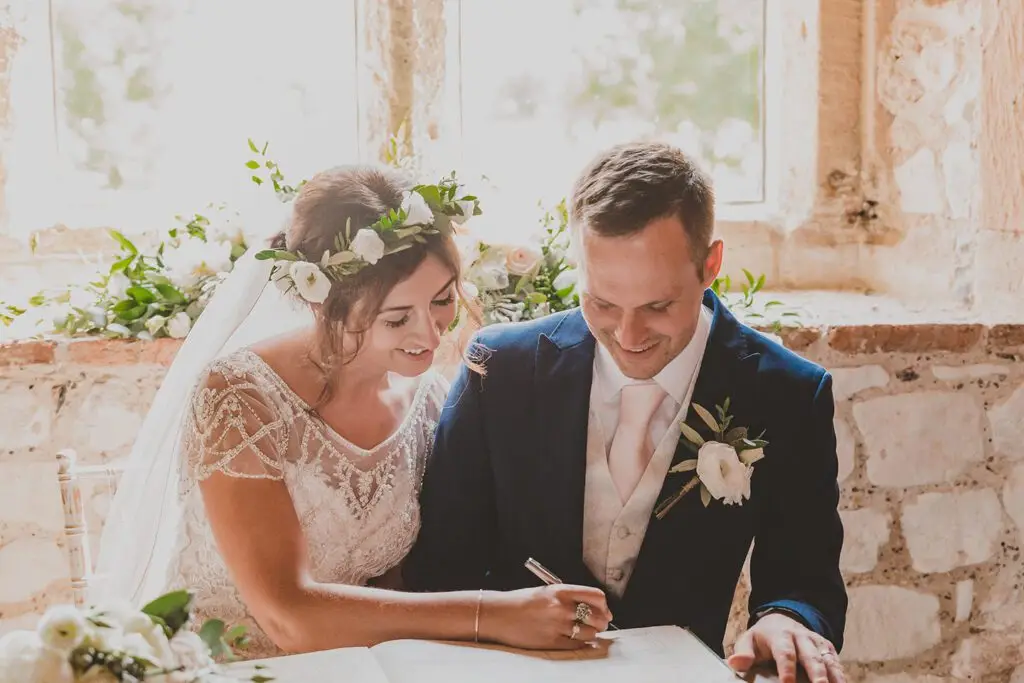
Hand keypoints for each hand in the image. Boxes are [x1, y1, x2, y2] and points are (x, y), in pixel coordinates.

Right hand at [479, 584, 612, 649]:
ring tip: (586, 632)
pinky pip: (577, 645)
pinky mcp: (552, 642)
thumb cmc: (521, 602)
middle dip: (602, 622)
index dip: (603, 605)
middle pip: (598, 617)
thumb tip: (593, 609)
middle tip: (599, 624)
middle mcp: (562, 607)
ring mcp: (557, 626)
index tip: (603, 610)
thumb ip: (569, 598)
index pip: (596, 596)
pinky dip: (582, 644)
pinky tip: (578, 641)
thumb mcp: (547, 592)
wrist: (499, 615)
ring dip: (591, 634)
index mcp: (561, 591)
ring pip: (590, 633)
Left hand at [727, 613, 844, 682]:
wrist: (781, 621)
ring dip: (833, 677)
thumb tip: (736, 663)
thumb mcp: (749, 640)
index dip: (787, 669)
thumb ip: (744, 652)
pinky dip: (841, 677)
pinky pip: (837, 664)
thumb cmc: (764, 638)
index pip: (785, 652)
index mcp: (780, 635)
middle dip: (817, 674)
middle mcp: (802, 637)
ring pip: (828, 661)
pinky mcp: (828, 650)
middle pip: (811, 657)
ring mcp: (817, 643)